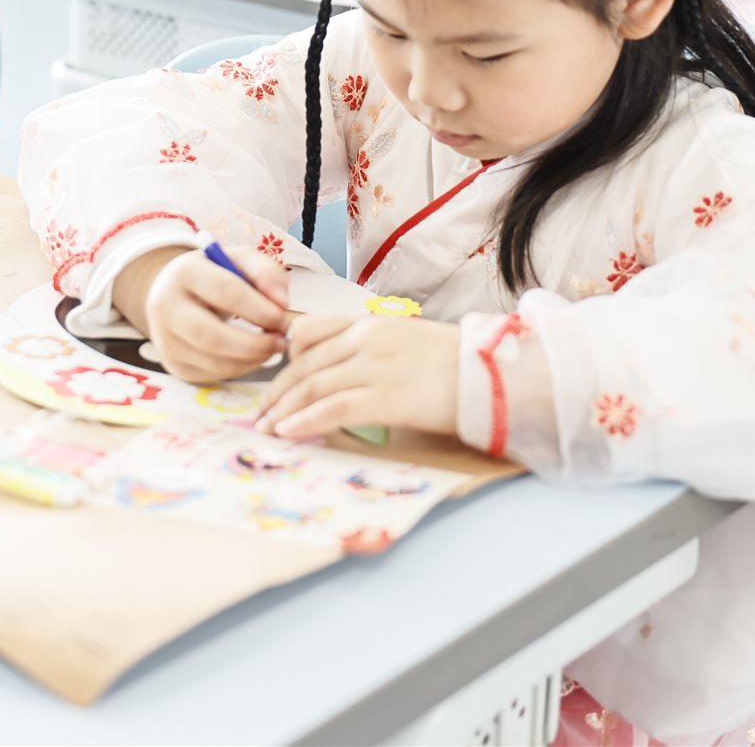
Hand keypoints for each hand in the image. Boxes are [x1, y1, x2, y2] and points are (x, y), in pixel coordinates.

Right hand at [128, 245, 288, 384]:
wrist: (177, 293)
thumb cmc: (217, 275)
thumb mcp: (241, 261)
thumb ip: (266, 273)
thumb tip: (282, 302)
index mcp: (185, 272)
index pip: (226, 292)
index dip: (260, 309)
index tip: (283, 317)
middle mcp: (166, 306)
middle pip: (211, 335)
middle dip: (254, 343)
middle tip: (281, 341)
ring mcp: (165, 338)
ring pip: (213, 361)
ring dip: (251, 359)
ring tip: (271, 347)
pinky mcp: (173, 364)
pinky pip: (212, 374)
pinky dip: (240, 369)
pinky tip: (253, 355)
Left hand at [254, 313, 458, 439]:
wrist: (494, 375)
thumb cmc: (459, 363)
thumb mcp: (409, 341)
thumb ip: (374, 349)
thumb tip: (348, 374)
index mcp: (371, 322)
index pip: (310, 329)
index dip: (286, 355)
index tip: (277, 375)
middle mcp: (366, 339)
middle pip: (304, 363)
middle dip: (276, 391)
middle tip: (260, 413)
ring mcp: (374, 367)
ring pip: (312, 386)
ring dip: (282, 410)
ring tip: (266, 429)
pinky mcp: (385, 398)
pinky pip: (332, 408)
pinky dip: (305, 420)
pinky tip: (289, 432)